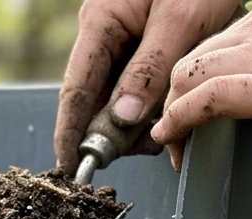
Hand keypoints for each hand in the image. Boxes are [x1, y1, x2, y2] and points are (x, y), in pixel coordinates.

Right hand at [54, 0, 242, 169]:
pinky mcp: (147, 42)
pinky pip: (141, 82)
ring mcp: (125, 38)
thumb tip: (124, 118)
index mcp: (101, 22)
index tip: (71, 166)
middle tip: (143, 150)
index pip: (76, 91)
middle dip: (113, 131)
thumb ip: (150, 69)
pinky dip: (153, 102)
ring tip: (166, 130)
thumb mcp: (180, 19)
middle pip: (96, 98)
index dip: (71, 132)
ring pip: (120, 94)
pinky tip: (173, 110)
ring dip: (138, 119)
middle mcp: (106, 33)